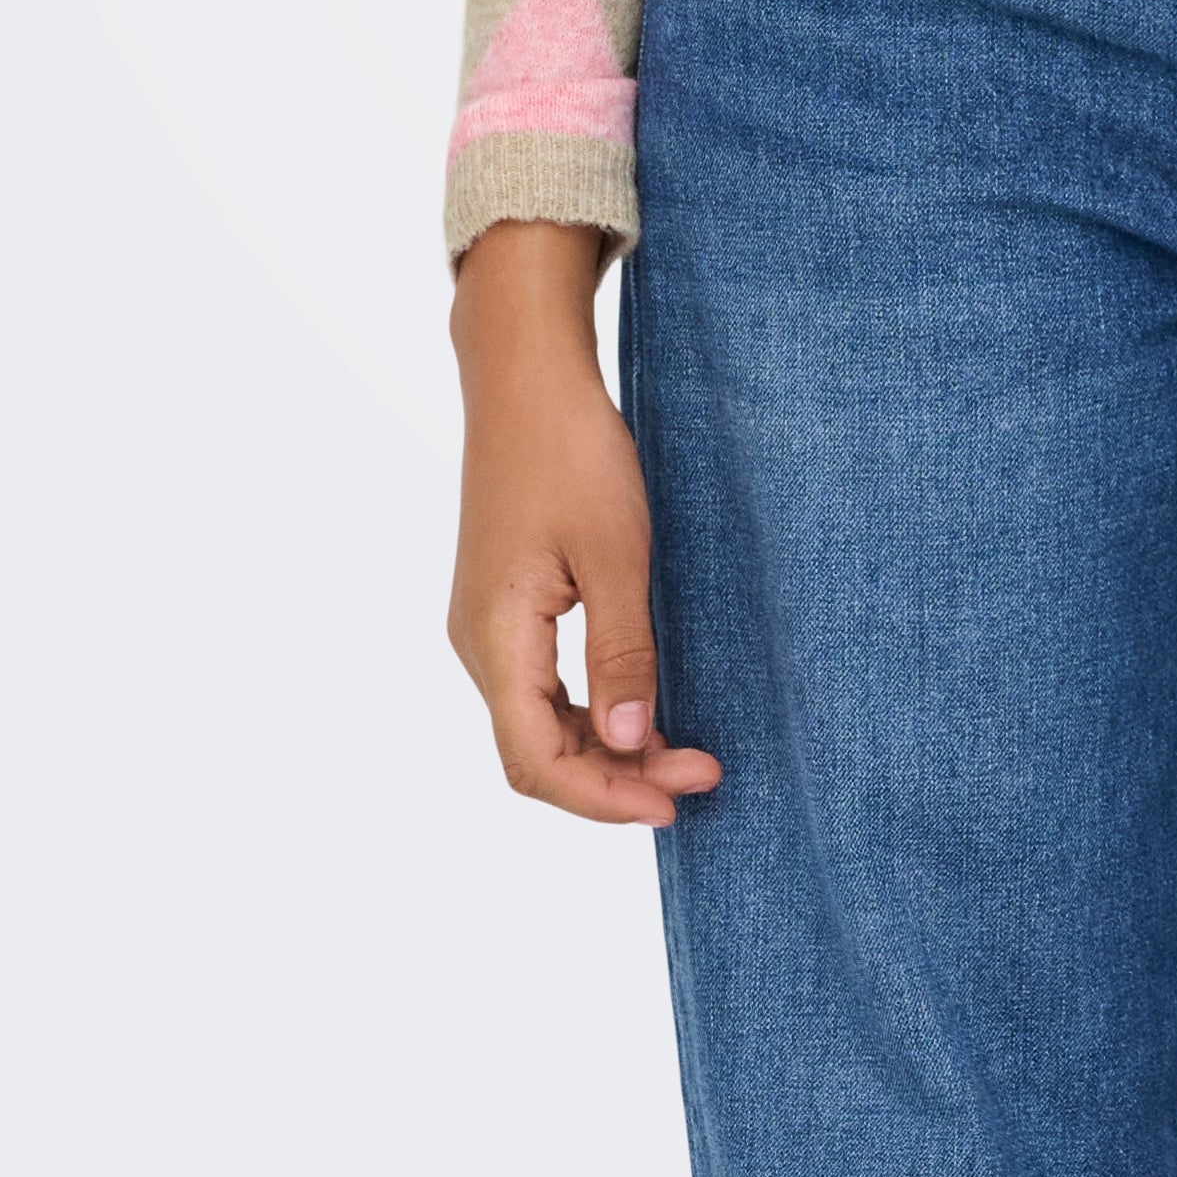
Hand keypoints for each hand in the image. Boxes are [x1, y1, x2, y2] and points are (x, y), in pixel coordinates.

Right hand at [447, 220, 720, 826]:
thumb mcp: (614, 552)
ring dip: (605, 747)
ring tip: (681, 748)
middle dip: (614, 777)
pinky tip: (641, 706)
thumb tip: (624, 746)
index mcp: (494, 637)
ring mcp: (488, 624)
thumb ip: (621, 653)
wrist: (526, 375)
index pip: (536, 759)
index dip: (603, 796)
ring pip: (539, 722)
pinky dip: (592, 709)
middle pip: (535, 751)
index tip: (675, 801)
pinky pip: (542, 685)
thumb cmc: (571, 450)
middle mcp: (477, 644)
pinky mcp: (505, 603)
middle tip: (698, 773)